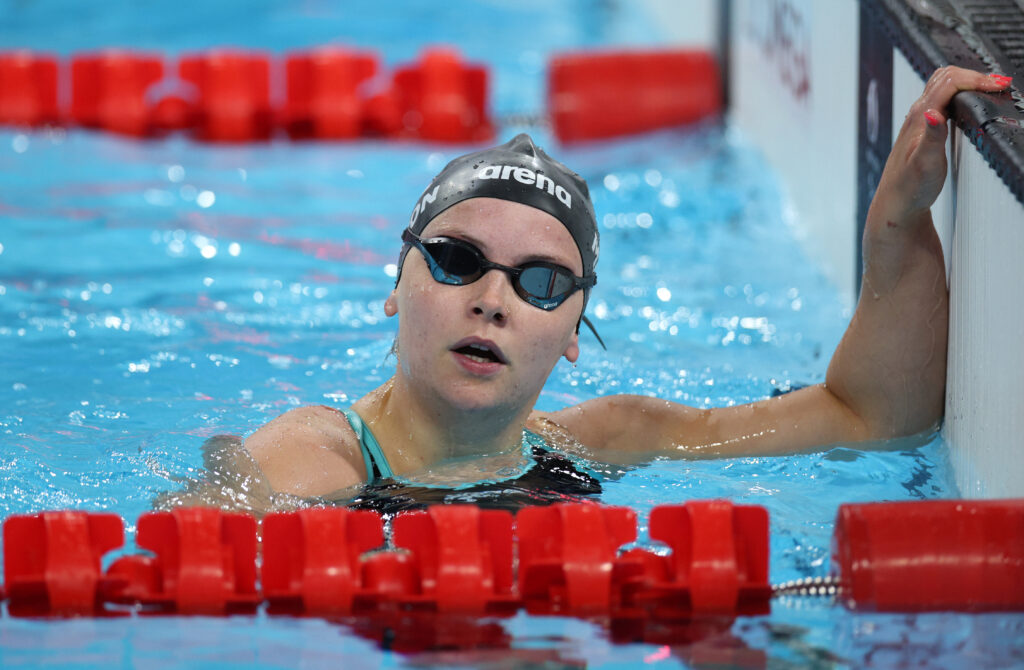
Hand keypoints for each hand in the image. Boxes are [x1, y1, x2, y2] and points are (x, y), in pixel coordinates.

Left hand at [876, 67, 1010, 220]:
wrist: (896, 201)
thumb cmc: (909, 187)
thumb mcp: (925, 163)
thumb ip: (932, 137)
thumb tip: (933, 114)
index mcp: (919, 117)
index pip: (949, 82)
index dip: (976, 78)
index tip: (998, 85)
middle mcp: (917, 113)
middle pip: (946, 76)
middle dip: (975, 75)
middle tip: (999, 84)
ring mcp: (920, 119)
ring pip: (943, 85)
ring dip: (968, 81)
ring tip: (991, 87)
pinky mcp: (924, 126)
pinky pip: (943, 98)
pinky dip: (962, 92)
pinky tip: (973, 102)